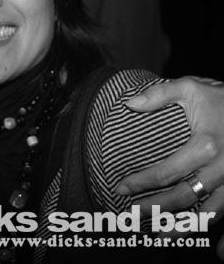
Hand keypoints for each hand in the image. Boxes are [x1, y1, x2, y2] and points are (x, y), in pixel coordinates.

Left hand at [114, 76, 223, 255]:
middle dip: (156, 208)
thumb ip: (159, 95)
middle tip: (133, 215)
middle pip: (183, 197)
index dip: (141, 182)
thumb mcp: (191, 87)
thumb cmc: (222, 97)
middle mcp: (222, 169)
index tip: (120, 187)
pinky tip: (219, 253)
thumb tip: (128, 103)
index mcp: (205, 146)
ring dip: (185, 226)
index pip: (166, 172)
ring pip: (209, 213)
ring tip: (162, 235)